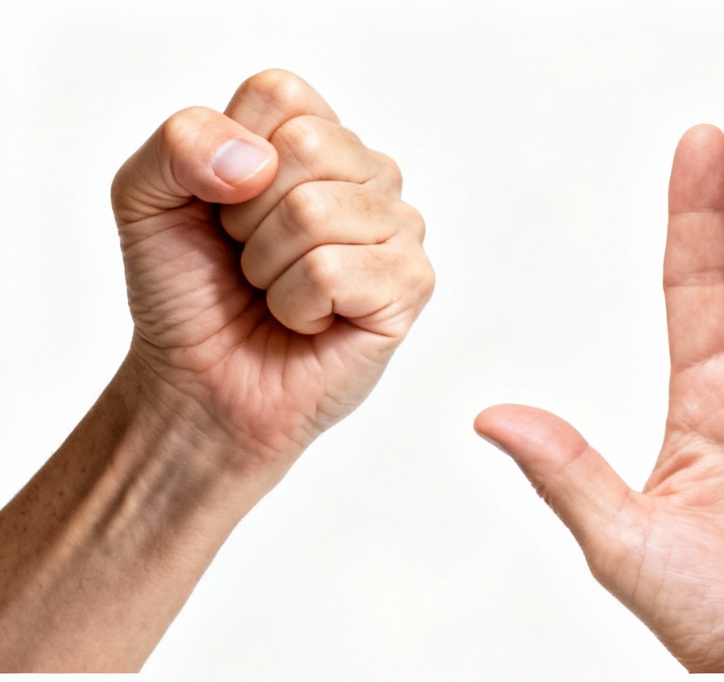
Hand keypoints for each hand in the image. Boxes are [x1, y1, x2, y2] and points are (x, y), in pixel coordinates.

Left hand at [116, 69, 432, 468]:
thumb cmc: (188, 291)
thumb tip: (254, 162)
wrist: (202, 379)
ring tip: (275, 289)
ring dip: (269, 266)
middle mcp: (367, 173)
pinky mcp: (411, 285)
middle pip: (307, 147)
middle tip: (249, 256)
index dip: (229, 153)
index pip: (281, 94)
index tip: (221, 204)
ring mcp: (398, 228)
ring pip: (316, 212)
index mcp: (314, 135)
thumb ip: (178, 144)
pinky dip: (297, 305)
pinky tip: (308, 320)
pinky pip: (335, 271)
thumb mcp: (145, 197)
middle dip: (248, 215)